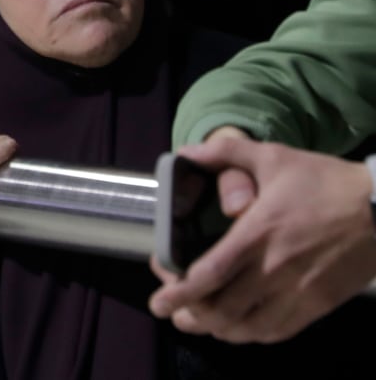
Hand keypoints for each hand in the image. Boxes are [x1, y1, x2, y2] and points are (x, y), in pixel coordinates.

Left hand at [148, 134, 375, 342]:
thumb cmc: (326, 182)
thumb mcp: (273, 157)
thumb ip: (226, 152)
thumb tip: (186, 151)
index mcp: (258, 234)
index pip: (209, 274)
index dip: (179, 293)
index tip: (158, 300)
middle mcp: (274, 269)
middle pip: (223, 308)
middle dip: (191, 316)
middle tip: (172, 313)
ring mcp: (298, 291)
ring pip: (249, 326)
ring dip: (219, 330)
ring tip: (200, 323)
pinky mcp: (319, 304)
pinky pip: (280, 330)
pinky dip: (253, 334)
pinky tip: (241, 328)